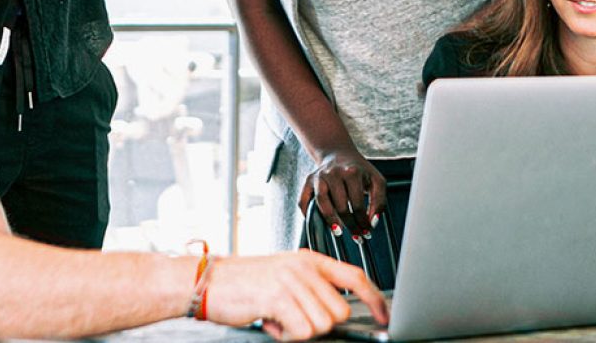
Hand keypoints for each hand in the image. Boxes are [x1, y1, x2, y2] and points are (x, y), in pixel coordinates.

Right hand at [206, 250, 387, 339]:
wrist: (211, 280)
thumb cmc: (247, 282)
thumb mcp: (286, 276)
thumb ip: (312, 289)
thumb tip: (335, 315)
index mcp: (310, 260)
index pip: (354, 276)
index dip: (374, 298)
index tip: (384, 316)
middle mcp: (304, 267)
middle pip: (339, 311)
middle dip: (320, 324)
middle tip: (295, 319)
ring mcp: (292, 280)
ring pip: (322, 325)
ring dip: (300, 331)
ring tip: (279, 319)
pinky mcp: (278, 296)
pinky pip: (302, 331)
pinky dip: (287, 335)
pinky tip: (271, 322)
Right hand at [299, 150, 385, 235]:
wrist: (338, 152)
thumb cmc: (359, 170)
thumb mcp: (376, 180)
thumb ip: (379, 200)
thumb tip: (372, 222)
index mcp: (352, 172)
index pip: (357, 204)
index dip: (363, 221)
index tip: (367, 231)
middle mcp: (333, 173)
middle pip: (341, 206)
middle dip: (350, 225)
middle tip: (357, 235)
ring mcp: (319, 176)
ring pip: (322, 203)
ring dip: (330, 221)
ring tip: (338, 232)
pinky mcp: (308, 180)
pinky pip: (303, 200)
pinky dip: (307, 213)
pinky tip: (318, 222)